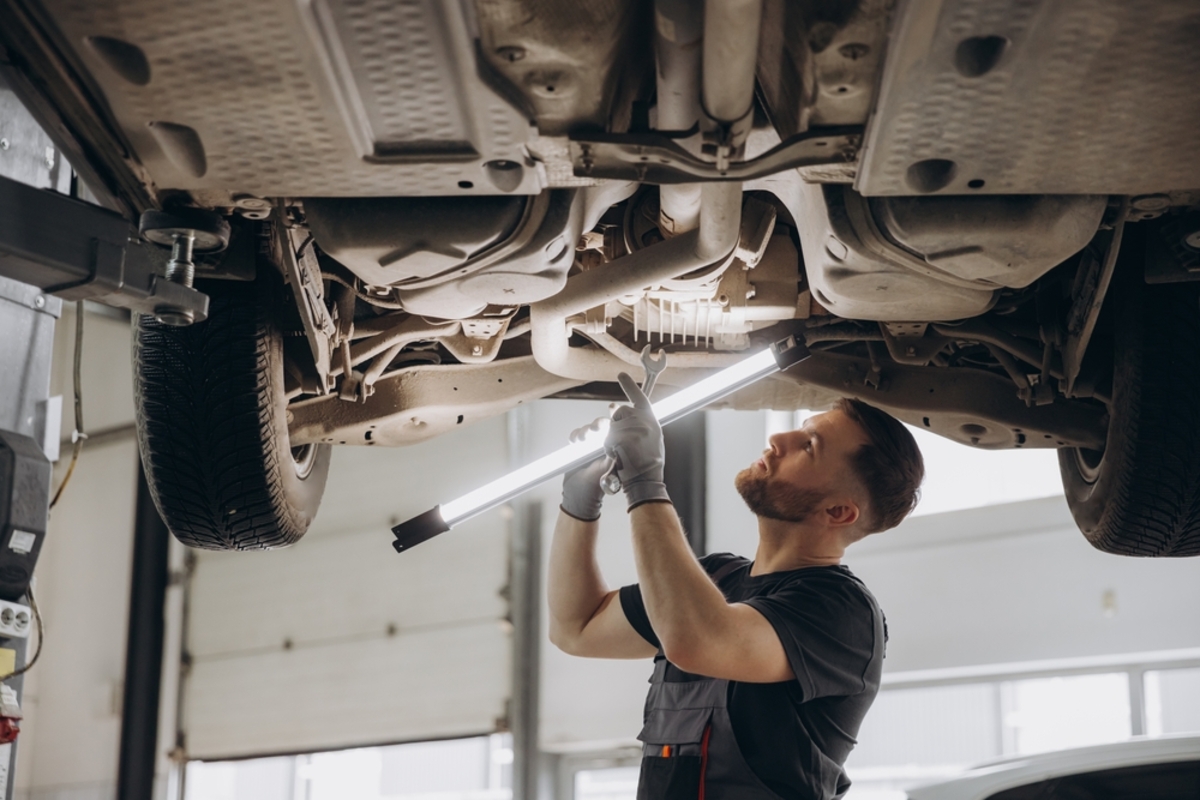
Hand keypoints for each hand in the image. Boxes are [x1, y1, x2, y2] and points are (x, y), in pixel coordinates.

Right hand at [561, 418, 612, 520]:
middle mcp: (603, 446)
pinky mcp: (578, 448)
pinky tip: (574, 441)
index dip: (611, 426)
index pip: (615, 432)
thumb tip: (620, 442)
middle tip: (594, 429)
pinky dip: (575, 435)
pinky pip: (576, 436)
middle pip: (602, 427)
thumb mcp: (608, 470)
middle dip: (597, 425)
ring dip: (584, 431)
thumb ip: (614, 456)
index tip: (606, 428)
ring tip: (581, 439)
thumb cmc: (596, 486)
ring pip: (588, 430)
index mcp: (614, 450)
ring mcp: (590, 446)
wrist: (578, 496)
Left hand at [606, 373, 670, 510]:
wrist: (645, 481)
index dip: (629, 386)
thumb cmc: (648, 464)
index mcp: (652, 420)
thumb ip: (637, 423)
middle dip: (615, 424)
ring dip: (610, 439)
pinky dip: (607, 448)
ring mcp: (633, 428)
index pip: (639, 398)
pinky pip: (606, 438)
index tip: (621, 374)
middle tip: (623, 441)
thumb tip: (613, 406)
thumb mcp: (650, 439)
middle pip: (619, 412)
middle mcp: (644, 421)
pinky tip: (619, 457)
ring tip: (623, 453)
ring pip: (610, 426)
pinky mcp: (621, 437)